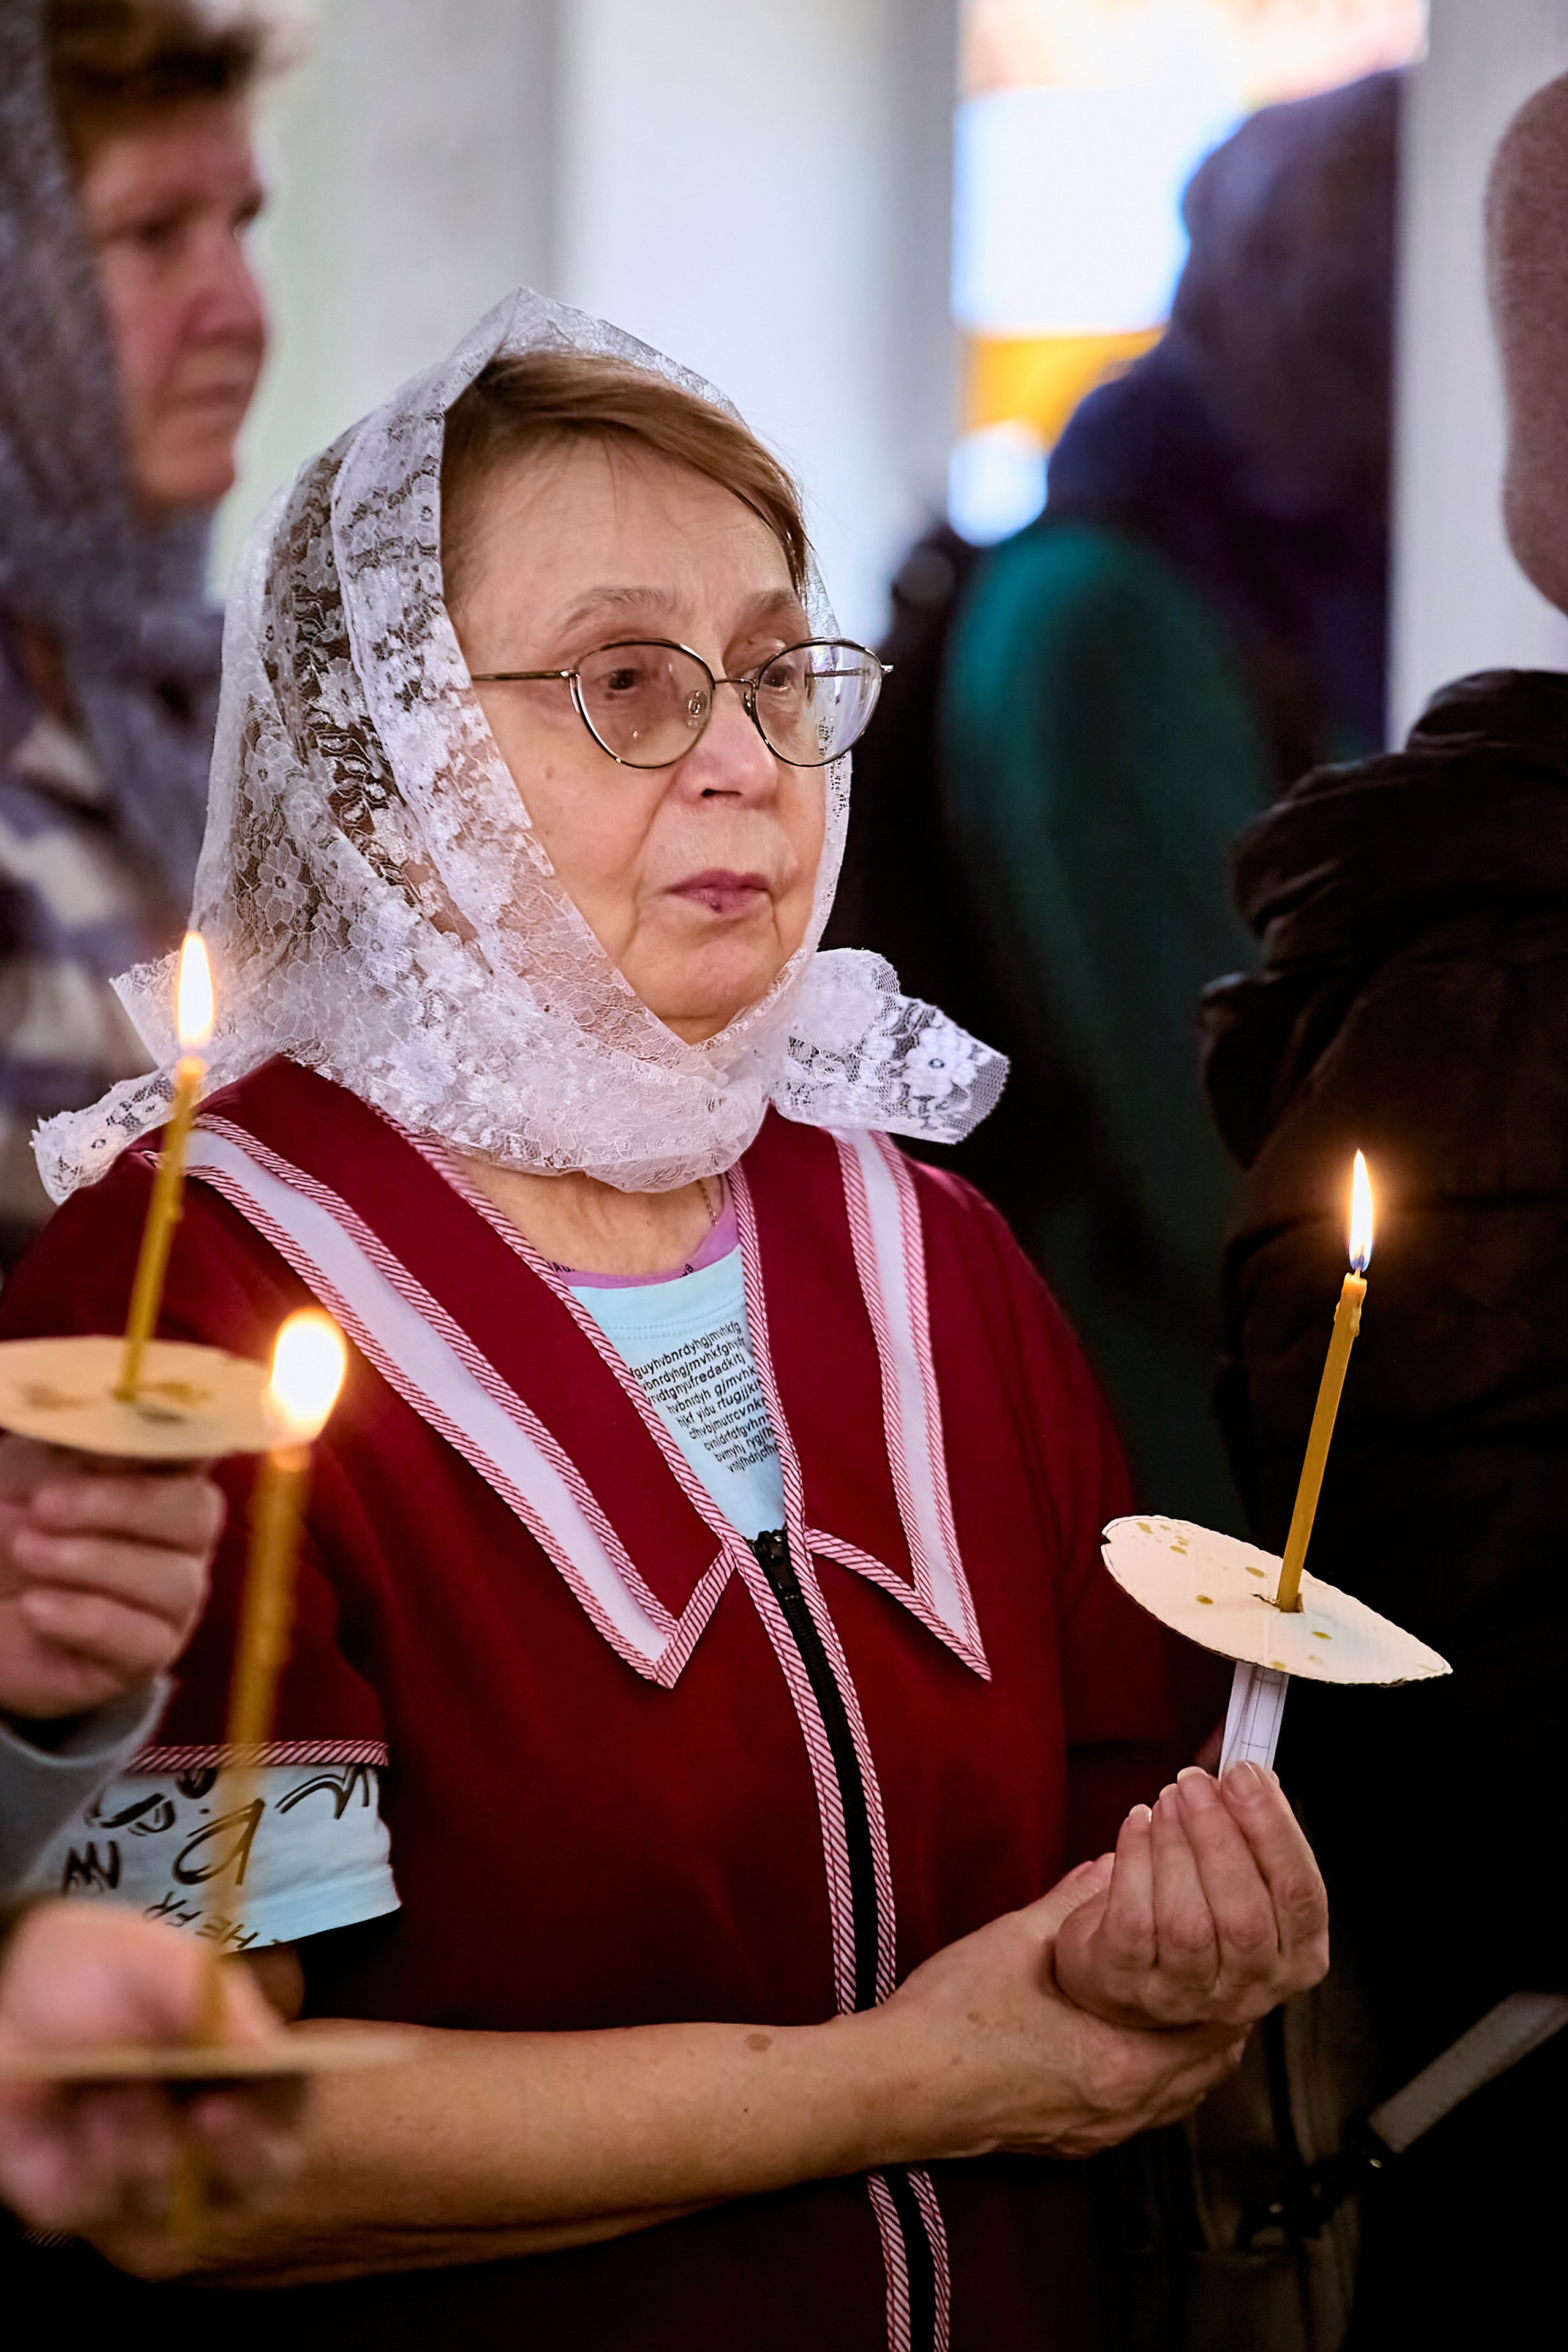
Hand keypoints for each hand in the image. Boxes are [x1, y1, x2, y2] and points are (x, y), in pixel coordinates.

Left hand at [0, 1437, 224, 1720]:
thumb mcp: (29, 1470)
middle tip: (45, 1505)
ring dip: (90, 1562)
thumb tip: (111, 1423)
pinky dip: (84, 1618)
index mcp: (160, 1474)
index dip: (175, 1440)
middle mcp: (179, 1537)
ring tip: (25, 1552)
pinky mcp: (144, 1656)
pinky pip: (142, 1640)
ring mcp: (169, 1599)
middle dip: (122, 1506)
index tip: (119, 1437)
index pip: (200, 1448)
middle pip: (197, 1513)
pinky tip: (35, 1606)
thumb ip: (72, 1440)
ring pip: (174, 1580)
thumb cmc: (9, 1522)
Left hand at [0, 1903, 299, 2234]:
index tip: (261, 2076)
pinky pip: (108, 2206)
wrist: (3, 2006)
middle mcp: (208, 2134)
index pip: (291, 2094)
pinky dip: (98, 2156)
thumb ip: (208, 1994)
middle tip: (210, 2111)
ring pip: (180, 2196)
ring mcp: (148, 2178)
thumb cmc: (89, 1974)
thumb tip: (268, 2047)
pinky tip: (82, 2113)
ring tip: (115, 2086)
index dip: (285, 2097)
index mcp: (239, 2069)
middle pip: (259, 2172)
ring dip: (151, 2137)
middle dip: (240, 2146)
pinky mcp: (86, 2206)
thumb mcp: (149, 1957)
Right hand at [875, 1858, 1245, 2163]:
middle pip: (1207, 2070)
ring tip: (1184, 1998)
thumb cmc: (949, 2021)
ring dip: (1189, 2049)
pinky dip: (1155, 2076)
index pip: (1215, 2030)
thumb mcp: (1016, 1940)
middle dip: (1218, 2017)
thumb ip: (1073, 1903)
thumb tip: (1108, 1864)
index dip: (1230, 1984)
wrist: (893, 2088)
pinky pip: (1141, 2111)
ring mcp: (1095, 2134)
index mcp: (1121, 2065)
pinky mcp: (1069, 2142)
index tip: (1231, 1945)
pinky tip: (1135, 2040)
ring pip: (1176, 2095)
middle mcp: (1120, 2111)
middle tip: (1218, 1964)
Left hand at [1052, 1762, 1328, 2030]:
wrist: (1130, 1972)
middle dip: (1218, 1835)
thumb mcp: (1242, 1878)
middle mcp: (1249, 1988)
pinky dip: (1135, 1862)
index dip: (1273, 1829)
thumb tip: (1251, 1777)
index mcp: (1296, 1956)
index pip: (1301, 1895)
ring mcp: (1188, 1995)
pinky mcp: (1130, 1986)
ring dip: (1175, 1846)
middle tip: (1193, 1783)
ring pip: (1188, 1923)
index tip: (1244, 1775)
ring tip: (1166, 1802)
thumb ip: (1255, 1832)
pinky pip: (1134, 1923)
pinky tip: (1137, 1824)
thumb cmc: (1198, 1913)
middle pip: (1245, 1916)